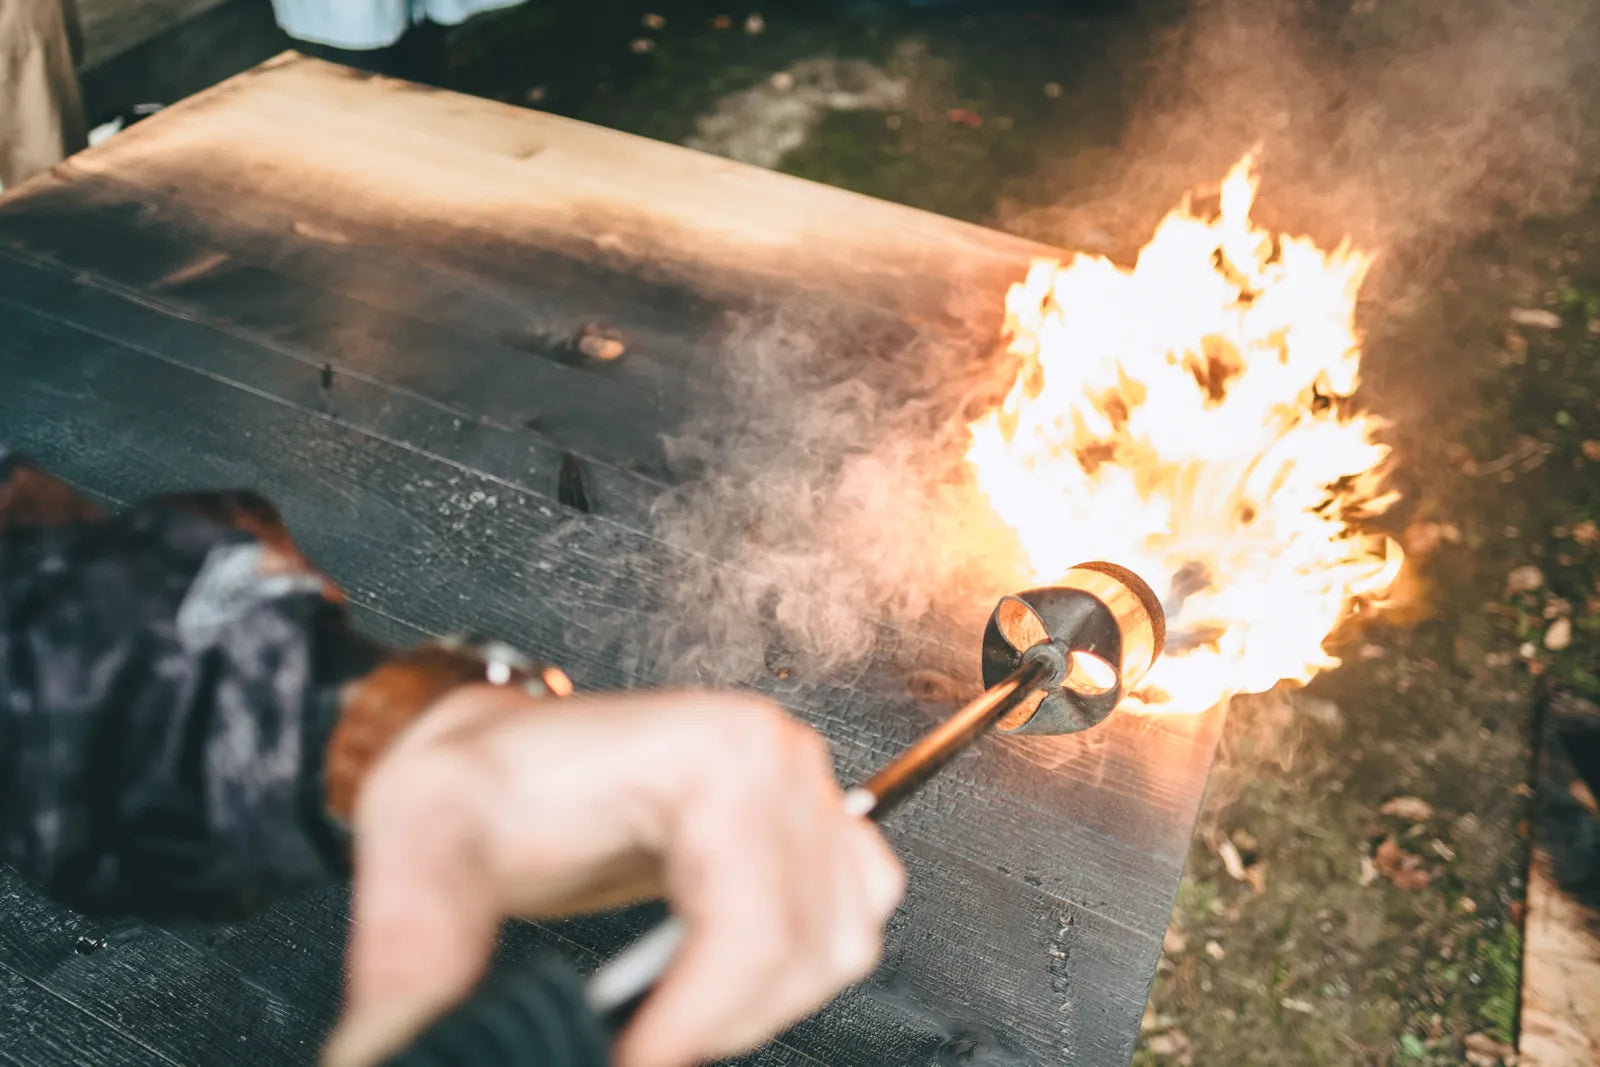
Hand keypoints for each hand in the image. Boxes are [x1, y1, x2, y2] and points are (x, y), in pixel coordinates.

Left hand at [321, 685, 904, 1066]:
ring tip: (669, 1020)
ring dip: (755, 1008)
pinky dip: (793, 979)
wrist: (496, 759)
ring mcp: (804, 793)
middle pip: (799, 946)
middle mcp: (776, 760)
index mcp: (709, 749)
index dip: (694, 1020)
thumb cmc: (476, 782)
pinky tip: (718, 987)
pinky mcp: (812, 830)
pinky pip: (850, 928)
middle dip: (713, 1022)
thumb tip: (403, 1053)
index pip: (749, 920)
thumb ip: (415, 961)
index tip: (628, 1062)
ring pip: (837, 947)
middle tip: (635, 1047)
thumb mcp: (418, 852)